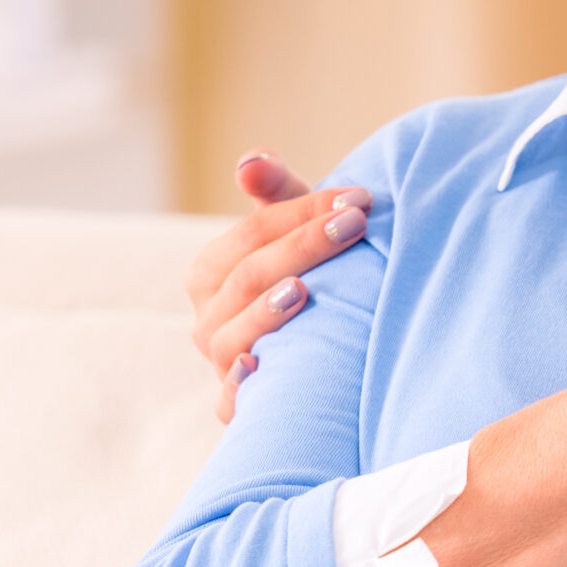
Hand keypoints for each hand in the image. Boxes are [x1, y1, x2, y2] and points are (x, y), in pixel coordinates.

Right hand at [186, 152, 369, 419]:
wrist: (316, 345)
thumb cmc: (306, 274)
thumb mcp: (295, 232)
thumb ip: (276, 193)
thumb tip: (252, 161)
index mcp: (211, 272)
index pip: (251, 233)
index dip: (302, 212)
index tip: (358, 198)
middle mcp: (208, 318)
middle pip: (246, 277)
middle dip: (302, 247)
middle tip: (356, 224)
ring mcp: (222, 362)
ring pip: (232, 335)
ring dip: (264, 313)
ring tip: (303, 290)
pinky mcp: (238, 405)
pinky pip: (230, 402)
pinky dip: (240, 386)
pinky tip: (258, 366)